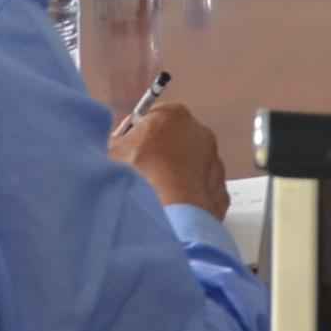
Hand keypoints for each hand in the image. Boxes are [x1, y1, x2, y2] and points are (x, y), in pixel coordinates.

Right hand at [111, 100, 229, 213]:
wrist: (169, 215)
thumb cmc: (141, 178)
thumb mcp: (110, 150)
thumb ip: (114, 141)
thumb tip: (111, 143)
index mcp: (173, 115)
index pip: (150, 118)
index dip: (135, 135)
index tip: (125, 149)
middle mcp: (200, 133)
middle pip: (172, 141)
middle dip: (156, 155)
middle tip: (137, 174)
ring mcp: (214, 162)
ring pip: (188, 167)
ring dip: (173, 176)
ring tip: (153, 194)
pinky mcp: (219, 190)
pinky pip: (198, 191)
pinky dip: (186, 198)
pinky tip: (169, 207)